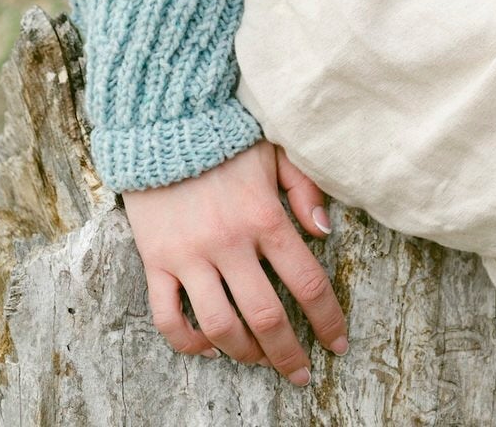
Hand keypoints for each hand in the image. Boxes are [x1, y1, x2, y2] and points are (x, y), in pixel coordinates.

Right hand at [121, 138, 348, 387]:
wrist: (163, 121)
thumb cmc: (226, 137)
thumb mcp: (276, 152)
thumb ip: (306, 189)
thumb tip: (325, 233)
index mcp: (265, 217)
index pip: (307, 283)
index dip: (328, 320)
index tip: (337, 344)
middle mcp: (229, 242)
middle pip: (266, 317)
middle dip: (289, 354)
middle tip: (301, 373)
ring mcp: (190, 255)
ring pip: (220, 326)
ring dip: (244, 354)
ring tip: (259, 360)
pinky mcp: (157, 260)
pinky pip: (168, 317)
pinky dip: (188, 342)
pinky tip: (208, 347)